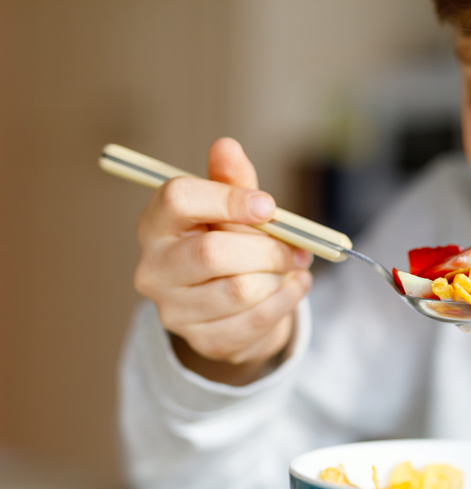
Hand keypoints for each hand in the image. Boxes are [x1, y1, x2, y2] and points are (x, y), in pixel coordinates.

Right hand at [133, 138, 312, 384]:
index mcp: (156, 224)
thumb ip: (231, 180)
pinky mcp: (203, 340)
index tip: (268, 206)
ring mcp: (174, 310)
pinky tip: (295, 286)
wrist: (231, 306)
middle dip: (267, 248)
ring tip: (295, 265)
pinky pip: (256, 320)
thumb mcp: (231, 207)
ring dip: (280, 276)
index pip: (178, 199)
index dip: (229, 199)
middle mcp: (154, 269)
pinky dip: (286, 300)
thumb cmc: (229, 242)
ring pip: (240, 290)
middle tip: (297, 247)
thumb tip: (227, 146)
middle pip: (213, 253)